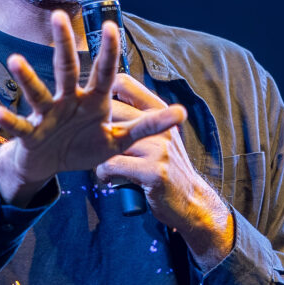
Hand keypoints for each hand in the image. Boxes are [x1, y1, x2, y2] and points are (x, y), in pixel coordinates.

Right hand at [0, 12, 186, 206]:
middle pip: (67, 68)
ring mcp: (48, 114)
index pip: (104, 71)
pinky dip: (9, 119)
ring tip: (15, 60)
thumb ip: (148, 125)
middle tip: (60, 16)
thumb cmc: (85, 145)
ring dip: (27, 77)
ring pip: (38, 91)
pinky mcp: (31, 133)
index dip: (108, 51)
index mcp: (93, 99)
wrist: (52, 165)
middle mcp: (69, 100)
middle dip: (64, 44)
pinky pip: (20, 124)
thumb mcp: (120, 138)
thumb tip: (182, 113)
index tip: (112, 24)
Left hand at [96, 74, 233, 268]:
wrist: (191, 200)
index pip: (125, 83)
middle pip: (112, 111)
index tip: (94, 104)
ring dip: (99, 157)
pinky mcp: (154, 171)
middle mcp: (160, 125)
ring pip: (108, 142)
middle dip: (95, 129)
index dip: (103, 88)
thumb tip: (107, 103)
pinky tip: (110, 180)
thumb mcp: (160, 135)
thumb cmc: (167, 167)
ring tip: (105, 167)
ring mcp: (158, 148)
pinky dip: (104, 174)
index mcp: (159, 112)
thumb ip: (140, 118)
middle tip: (92, 145)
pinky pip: (111, 165)